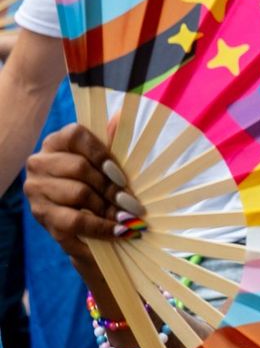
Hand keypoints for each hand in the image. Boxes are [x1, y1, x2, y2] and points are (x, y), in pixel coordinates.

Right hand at [23, 123, 140, 267]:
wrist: (76, 215)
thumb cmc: (93, 179)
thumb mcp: (102, 157)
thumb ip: (111, 138)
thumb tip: (122, 114)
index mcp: (56, 141)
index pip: (77, 136)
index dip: (103, 154)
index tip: (123, 177)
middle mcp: (39, 162)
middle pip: (79, 168)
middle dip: (112, 187)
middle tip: (134, 204)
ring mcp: (37, 190)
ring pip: (78, 194)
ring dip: (108, 209)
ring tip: (129, 219)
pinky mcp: (41, 216)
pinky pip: (74, 223)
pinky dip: (101, 229)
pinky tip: (120, 232)